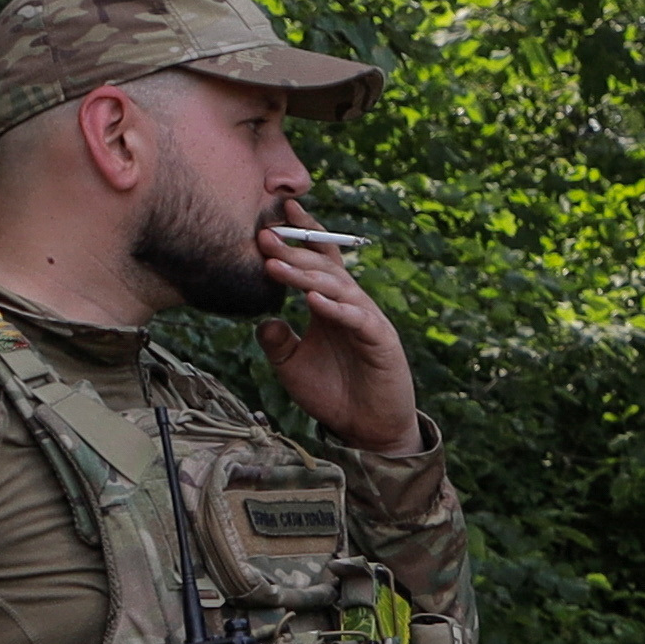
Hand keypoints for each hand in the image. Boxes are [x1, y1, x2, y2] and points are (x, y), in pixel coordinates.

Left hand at [257, 243, 422, 455]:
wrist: (367, 429)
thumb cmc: (332, 393)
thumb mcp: (291, 365)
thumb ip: (277, 341)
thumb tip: (263, 319)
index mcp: (330, 305)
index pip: (318, 262)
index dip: (302, 236)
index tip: (276, 214)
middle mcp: (351, 306)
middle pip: (324, 268)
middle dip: (294, 251)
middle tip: (264, 236)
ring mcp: (367, 321)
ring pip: (338, 288)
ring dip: (306, 275)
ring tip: (276, 266)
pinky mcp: (381, 341)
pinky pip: (357, 319)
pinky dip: (335, 308)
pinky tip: (313, 300)